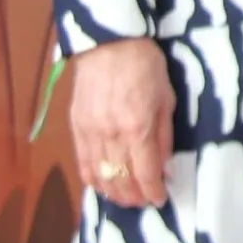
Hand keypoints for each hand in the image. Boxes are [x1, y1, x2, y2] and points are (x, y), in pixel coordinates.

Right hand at [69, 38, 173, 210]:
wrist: (110, 42)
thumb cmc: (146, 64)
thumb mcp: (167, 98)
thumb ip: (164, 136)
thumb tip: (164, 167)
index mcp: (137, 128)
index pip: (145, 174)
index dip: (153, 193)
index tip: (160, 199)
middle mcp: (111, 135)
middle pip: (120, 181)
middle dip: (134, 197)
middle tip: (144, 201)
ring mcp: (90, 132)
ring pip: (99, 176)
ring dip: (113, 193)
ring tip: (125, 197)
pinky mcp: (76, 126)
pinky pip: (82, 162)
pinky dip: (92, 178)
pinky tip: (101, 185)